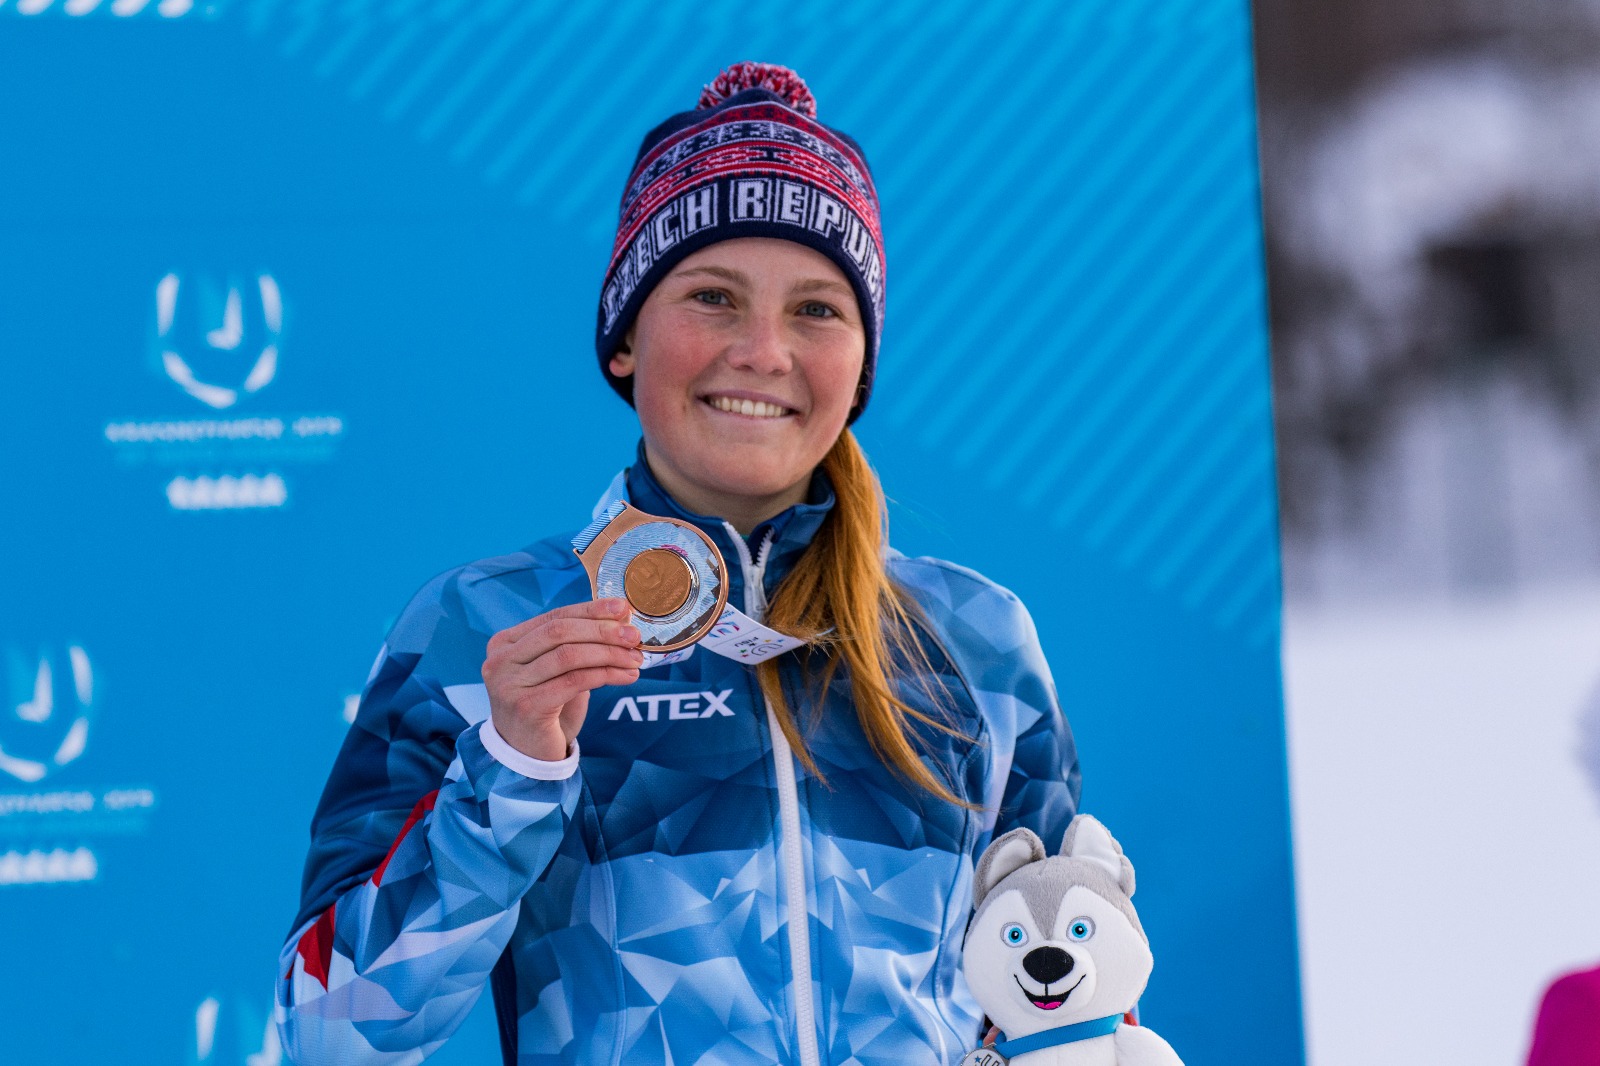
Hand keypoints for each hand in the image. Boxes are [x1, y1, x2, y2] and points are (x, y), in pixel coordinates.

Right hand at [482, 598, 641, 760]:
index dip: (590, 609)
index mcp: (505, 643)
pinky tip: (625, 676)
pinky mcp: (526, 706)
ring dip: (609, 654)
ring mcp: (509, 684)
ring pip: (568, 655)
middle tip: (634, 635)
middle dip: (602, 630)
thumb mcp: (558, 671)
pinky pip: (574, 681)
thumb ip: (578, 645)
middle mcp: (500, 661)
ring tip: (635, 659)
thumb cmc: (547, 708)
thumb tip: (620, 619)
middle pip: (559, 632)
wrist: (528, 755)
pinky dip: (605, 675)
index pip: (554, 616)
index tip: (623, 608)